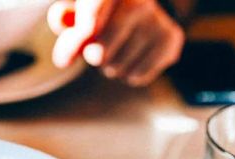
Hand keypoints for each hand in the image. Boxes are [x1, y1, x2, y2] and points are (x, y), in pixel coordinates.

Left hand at [48, 0, 184, 85]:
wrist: (136, 14)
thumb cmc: (97, 15)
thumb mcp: (75, 14)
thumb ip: (63, 17)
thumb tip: (62, 19)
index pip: (95, 8)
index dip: (79, 37)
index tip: (66, 59)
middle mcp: (140, 0)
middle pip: (101, 51)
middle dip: (91, 59)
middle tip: (94, 52)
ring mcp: (157, 19)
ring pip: (117, 67)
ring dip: (110, 67)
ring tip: (117, 51)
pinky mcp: (171, 39)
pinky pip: (137, 75)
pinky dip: (129, 75)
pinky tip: (133, 58)